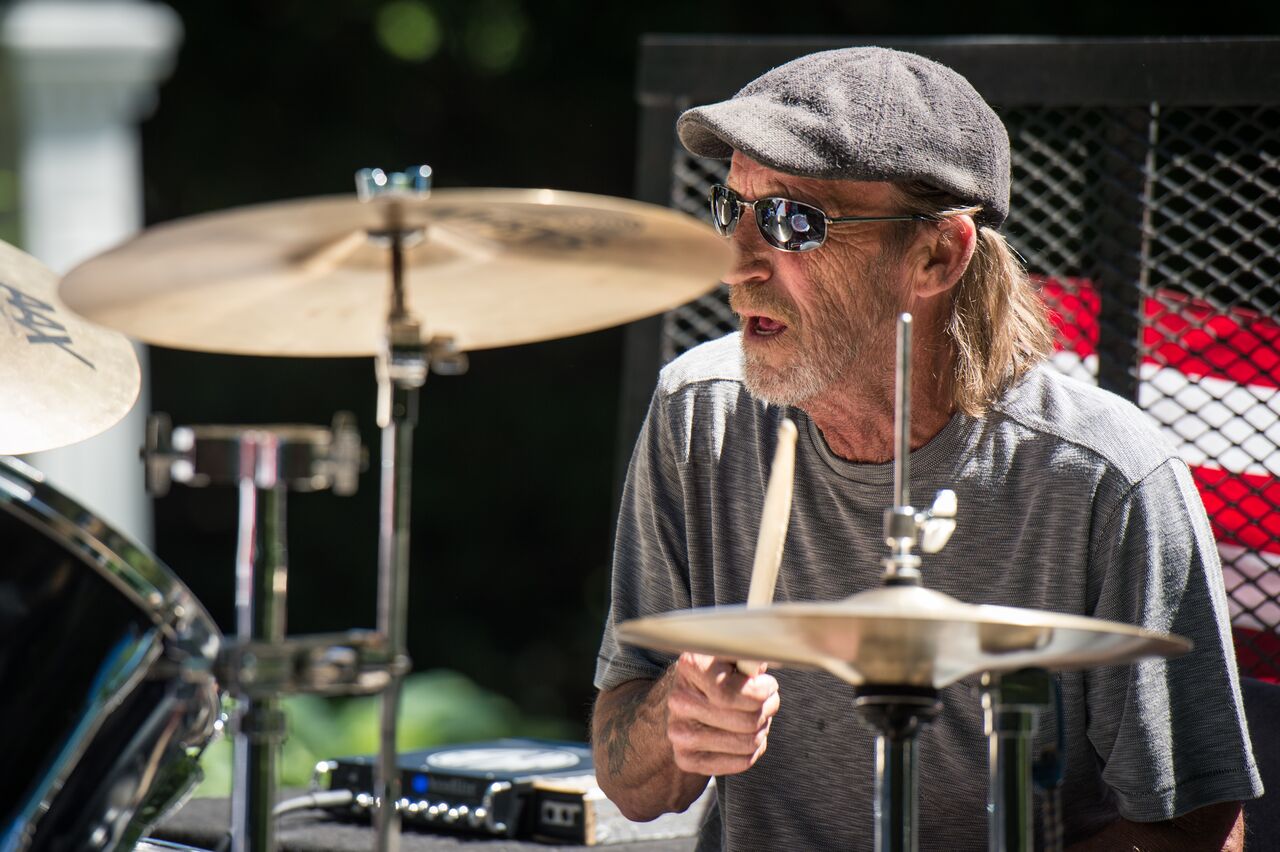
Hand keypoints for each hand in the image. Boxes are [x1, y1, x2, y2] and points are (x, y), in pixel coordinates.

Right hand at [666, 652, 779, 775]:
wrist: (689, 698)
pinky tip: (746, 735)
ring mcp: (680, 733)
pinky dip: (753, 750)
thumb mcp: (734, 654)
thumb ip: (752, 655)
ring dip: (762, 729)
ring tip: (756, 716)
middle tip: (767, 701)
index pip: (730, 694)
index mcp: (691, 666)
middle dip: (767, 710)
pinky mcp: (686, 758)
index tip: (768, 685)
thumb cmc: (720, 672)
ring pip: (748, 743)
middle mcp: (679, 701)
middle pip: (747, 721)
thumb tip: (772, 657)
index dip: (761, 692)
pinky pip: (741, 762)